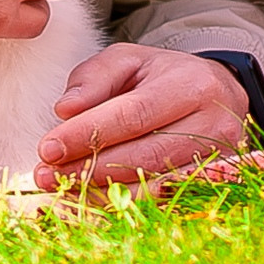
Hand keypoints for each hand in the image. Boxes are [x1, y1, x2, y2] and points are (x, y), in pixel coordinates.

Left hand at [37, 45, 250, 184]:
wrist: (217, 96)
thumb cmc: (163, 77)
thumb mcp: (129, 60)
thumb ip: (94, 77)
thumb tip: (65, 110)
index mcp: (192, 85)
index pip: (133, 115)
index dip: (87, 134)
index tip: (48, 148)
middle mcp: (213, 125)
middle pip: (142, 156)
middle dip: (88, 168)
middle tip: (45, 174)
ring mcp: (218, 161)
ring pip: (151, 185)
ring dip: (100, 191)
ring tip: (61, 187)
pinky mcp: (211, 187)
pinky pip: (159, 203)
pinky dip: (121, 203)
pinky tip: (89, 199)